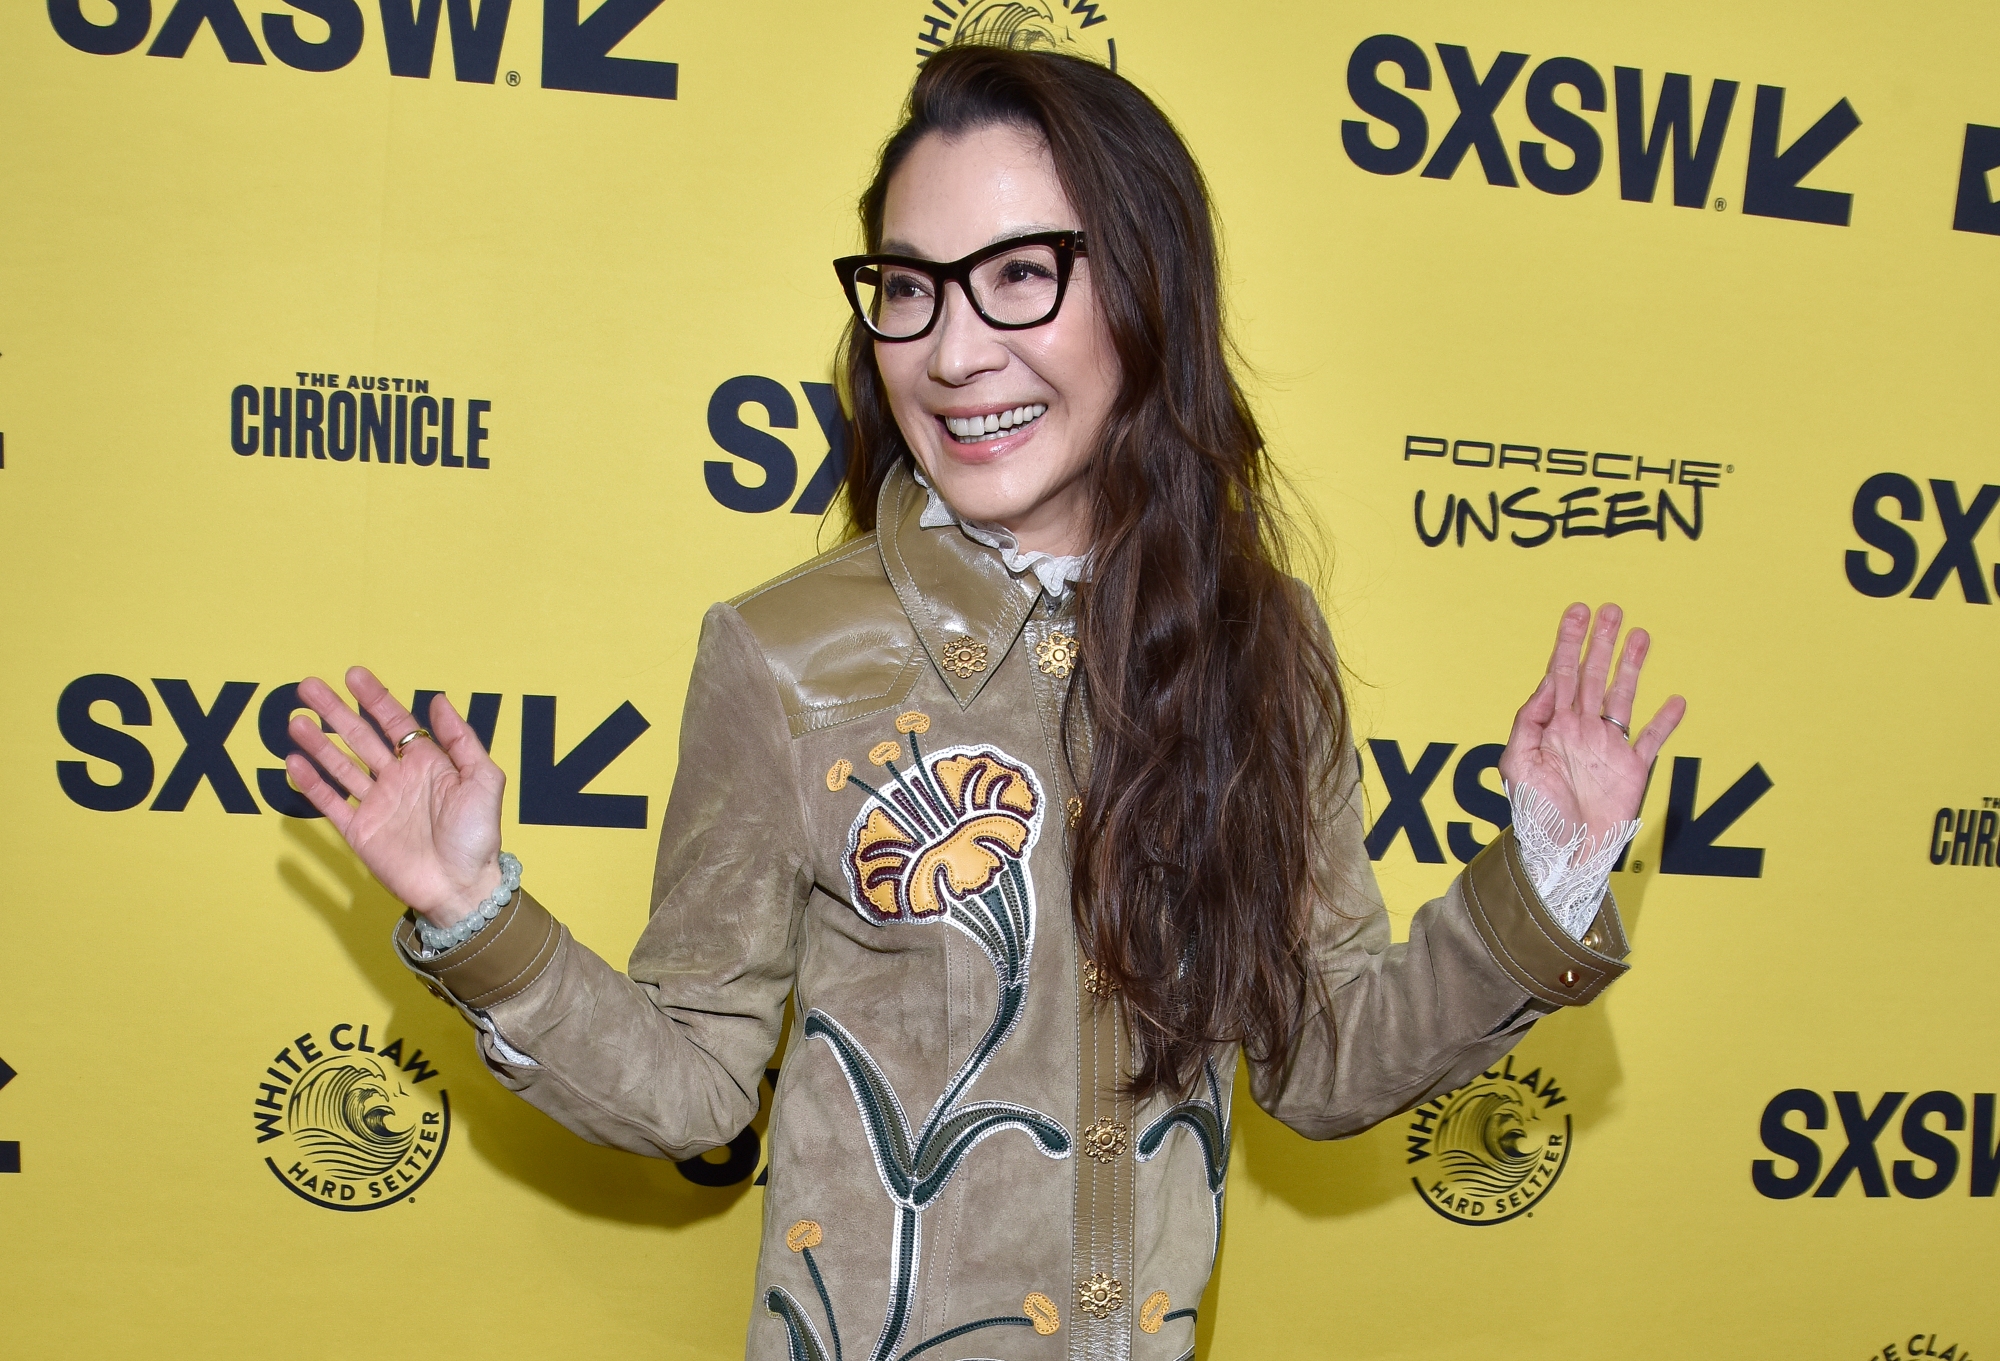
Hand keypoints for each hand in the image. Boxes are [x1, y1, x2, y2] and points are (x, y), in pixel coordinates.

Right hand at [284, 667, 505, 927]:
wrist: (462, 886)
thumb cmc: (478, 836)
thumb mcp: (483, 780)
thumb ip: (461, 740)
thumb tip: (438, 700)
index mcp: (428, 764)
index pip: (395, 722)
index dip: (375, 698)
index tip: (353, 675)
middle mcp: (399, 779)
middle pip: (360, 737)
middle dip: (335, 711)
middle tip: (308, 685)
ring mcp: (377, 804)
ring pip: (340, 765)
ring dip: (318, 742)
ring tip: (296, 720)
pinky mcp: (360, 830)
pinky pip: (331, 802)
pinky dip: (312, 783)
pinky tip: (294, 761)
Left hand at [1498, 603, 1685, 841]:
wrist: (1563, 855)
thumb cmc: (1535, 816)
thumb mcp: (1517, 765)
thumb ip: (1528, 722)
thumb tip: (1547, 686)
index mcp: (1551, 726)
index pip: (1559, 674)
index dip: (1568, 643)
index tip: (1577, 613)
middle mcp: (1580, 729)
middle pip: (1592, 675)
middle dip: (1600, 642)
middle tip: (1610, 609)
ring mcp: (1608, 746)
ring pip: (1623, 695)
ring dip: (1631, 666)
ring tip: (1641, 634)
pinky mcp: (1633, 769)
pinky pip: (1653, 739)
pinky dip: (1666, 720)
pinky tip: (1676, 699)